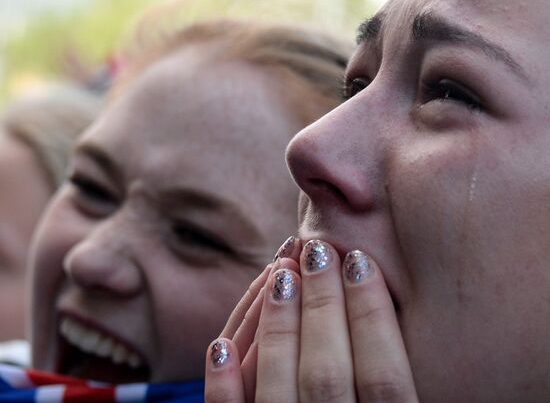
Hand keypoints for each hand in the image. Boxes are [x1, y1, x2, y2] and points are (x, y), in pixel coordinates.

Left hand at [204, 238, 418, 401]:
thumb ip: (398, 394)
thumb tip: (389, 322)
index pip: (385, 379)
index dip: (372, 316)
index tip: (360, 261)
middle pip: (328, 375)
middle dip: (324, 305)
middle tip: (319, 249)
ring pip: (278, 393)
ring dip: (277, 328)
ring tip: (280, 271)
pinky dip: (223, 388)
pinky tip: (219, 344)